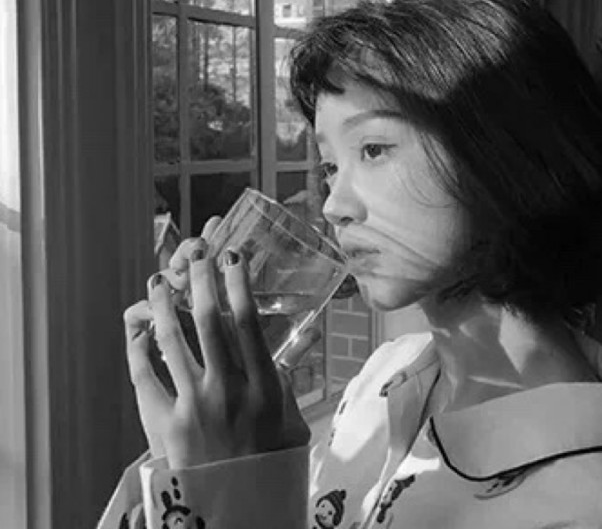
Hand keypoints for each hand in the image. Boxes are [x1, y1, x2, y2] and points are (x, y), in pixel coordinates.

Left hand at [124, 219, 318, 468]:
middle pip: (210, 321)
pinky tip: (137, 329)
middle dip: (200, 280)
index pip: (248, 322)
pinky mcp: (165, 425)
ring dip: (164, 305)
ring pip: (173, 341)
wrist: (240, 512)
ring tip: (157, 280)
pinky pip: (145, 378)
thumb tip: (309, 332)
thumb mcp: (292, 418)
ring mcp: (194, 406)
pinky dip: (138, 350)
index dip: (238, 284)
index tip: (232, 256)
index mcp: (263, 387)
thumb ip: (293, 374)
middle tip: (195, 254)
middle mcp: (228, 390)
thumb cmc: (270, 463)